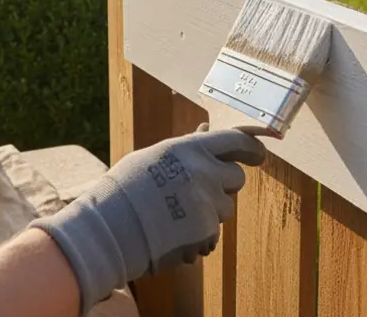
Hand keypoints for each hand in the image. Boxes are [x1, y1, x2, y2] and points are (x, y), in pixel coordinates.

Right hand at [31, 125, 266, 313]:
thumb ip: (186, 147)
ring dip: (210, 212)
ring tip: (176, 216)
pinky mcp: (206, 233)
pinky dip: (200, 236)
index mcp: (190, 149)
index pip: (236, 141)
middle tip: (199, 191)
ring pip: (225, 208)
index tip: (258, 154)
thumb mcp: (155, 157)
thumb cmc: (125, 190)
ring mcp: (207, 204)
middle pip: (236, 178)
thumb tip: (206, 130)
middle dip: (223, 185)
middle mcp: (204, 173)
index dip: (251, 148)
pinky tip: (173, 234)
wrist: (108, 229)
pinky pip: (214, 234)